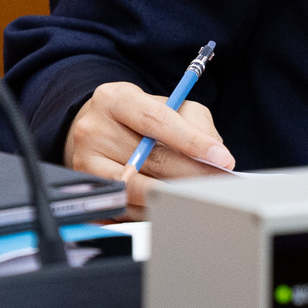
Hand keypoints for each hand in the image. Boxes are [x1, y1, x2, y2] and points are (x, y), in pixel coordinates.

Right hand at [66, 81, 234, 217]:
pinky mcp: (86, 189)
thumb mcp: (168, 105)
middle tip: (221, 183)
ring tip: (200, 196)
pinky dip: (152, 208)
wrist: (98, 128)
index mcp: (116, 99)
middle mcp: (94, 128)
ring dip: (173, 195)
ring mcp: (85, 160)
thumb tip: (216, 157)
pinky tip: (171, 204)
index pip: (157, 121)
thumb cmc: (140, 117)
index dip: (192, 141)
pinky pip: (125, 207)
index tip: (222, 158)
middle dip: (192, 174)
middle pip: (150, 159)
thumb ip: (195, 124)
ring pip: (137, 188)